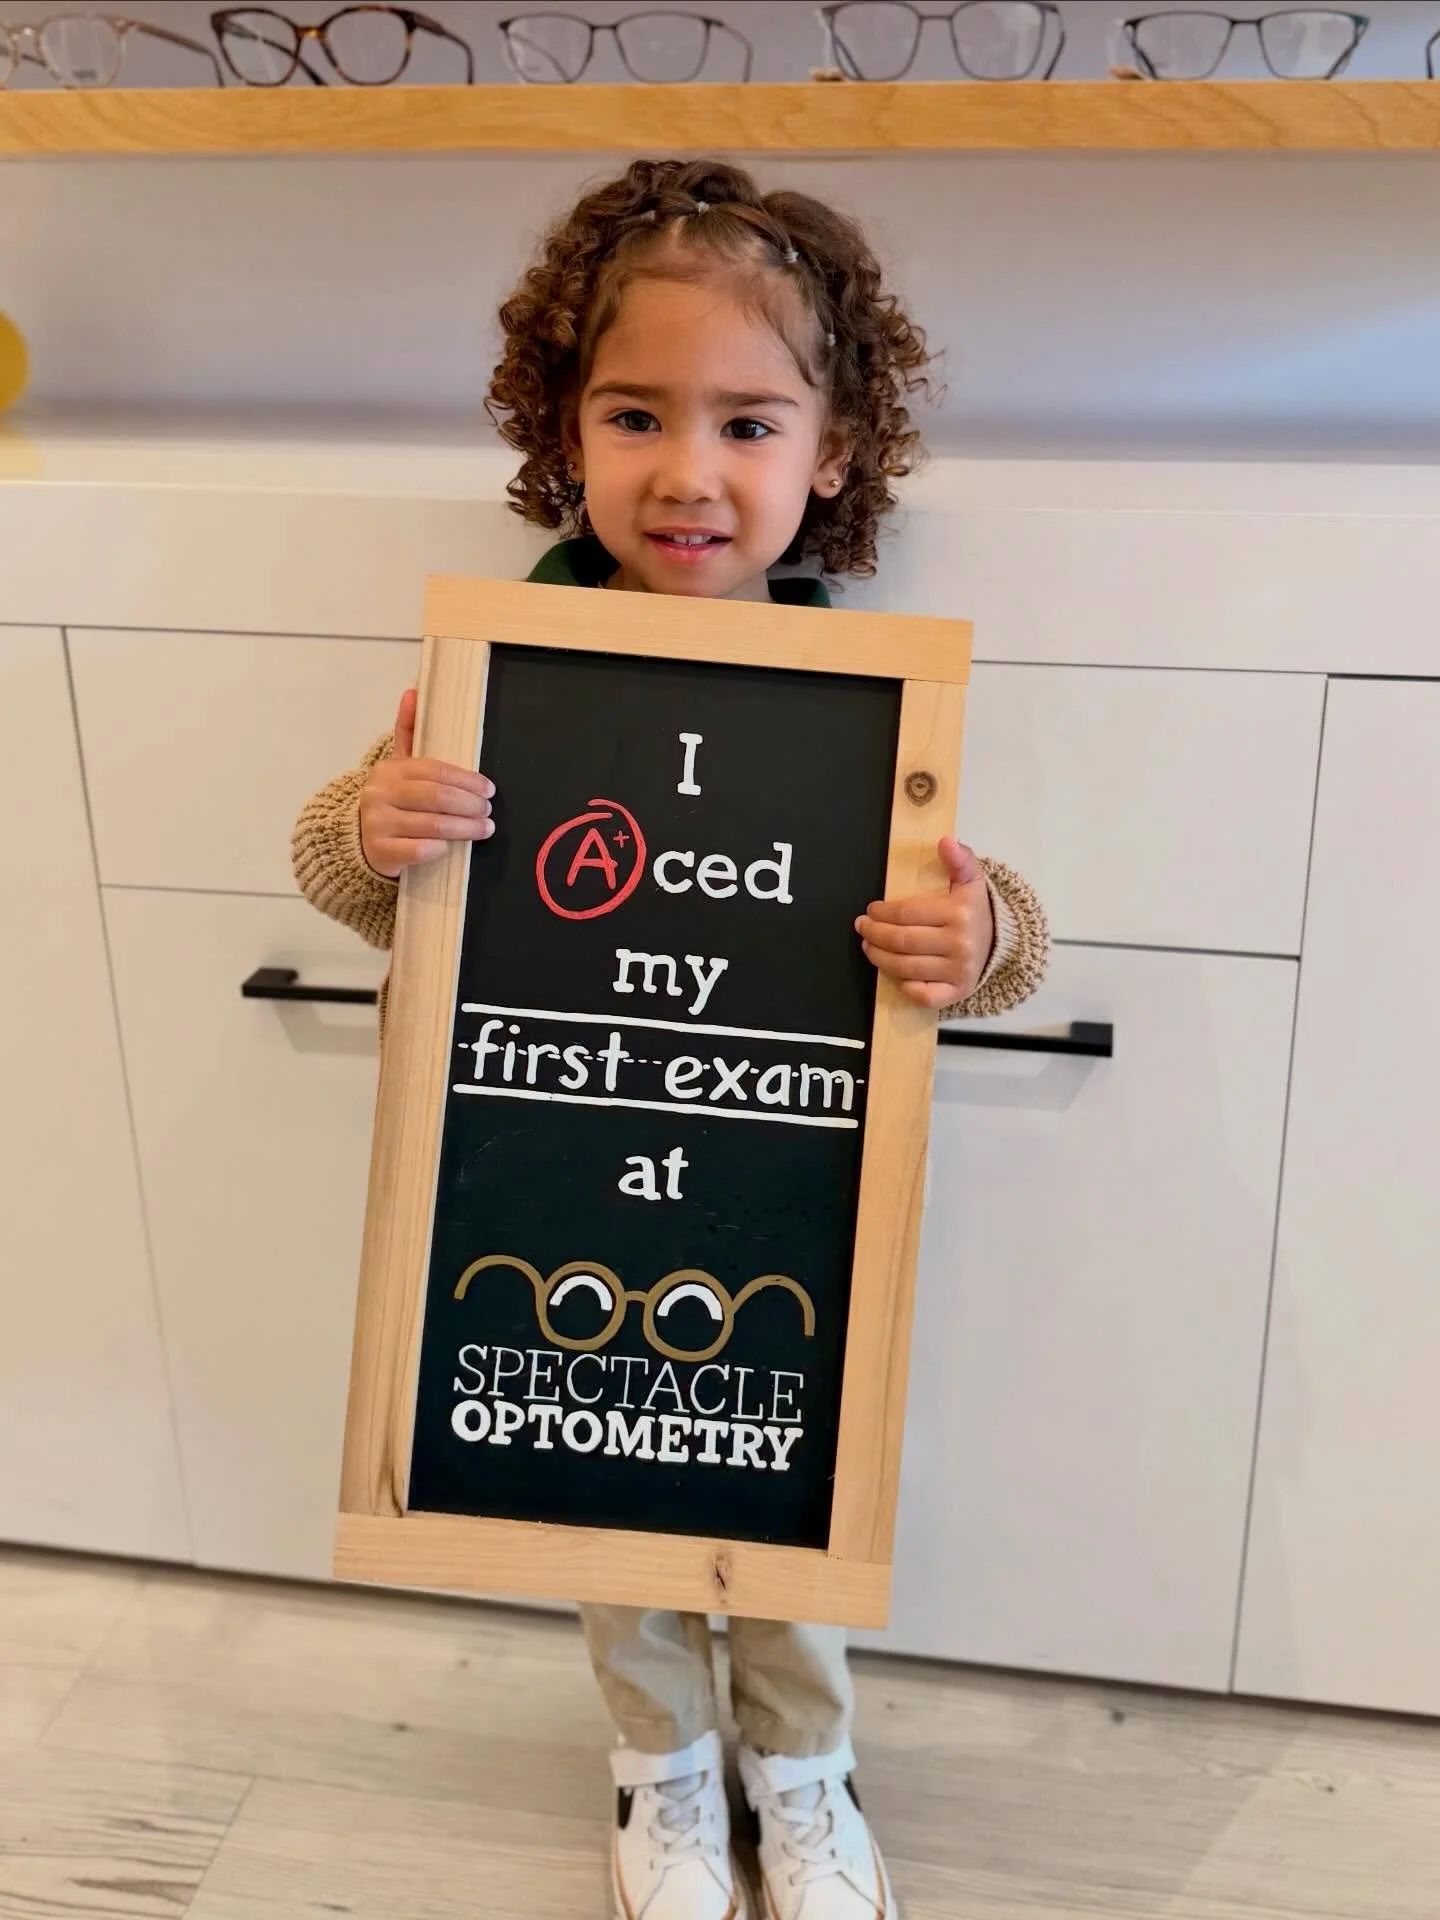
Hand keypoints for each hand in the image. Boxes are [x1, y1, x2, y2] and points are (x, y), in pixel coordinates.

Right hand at [359, 688, 494, 878]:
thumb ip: (407, 731)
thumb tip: (413, 691)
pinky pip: (417, 850)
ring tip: (484, 828)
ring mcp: (378, 824)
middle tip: (488, 809)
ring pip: (431, 825)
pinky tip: (453, 848)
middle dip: (469, 804)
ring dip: (464, 828)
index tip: (488, 788)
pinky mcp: (380, 852)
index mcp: (390, 770)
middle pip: (435, 797)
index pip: (434, 770)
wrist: (361, 840)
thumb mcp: (398, 766)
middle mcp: (380, 794)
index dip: (465, 779)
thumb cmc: (392, 801)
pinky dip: (438, 848)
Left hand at [855, 837, 993, 1009]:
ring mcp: (958, 971)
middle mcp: (959, 944)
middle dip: (875, 934)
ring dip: (880, 958)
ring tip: (868, 946)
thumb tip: (946, 841)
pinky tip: (896, 976)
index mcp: (959, 912)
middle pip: (903, 942)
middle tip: (862, 928)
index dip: (883, 913)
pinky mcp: (958, 992)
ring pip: (907, 968)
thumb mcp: (971, 880)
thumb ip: (960, 860)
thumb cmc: (974, 910)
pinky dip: (907, 988)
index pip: (908, 913)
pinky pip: (926, 996)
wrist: (1000, 943)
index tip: (871, 910)